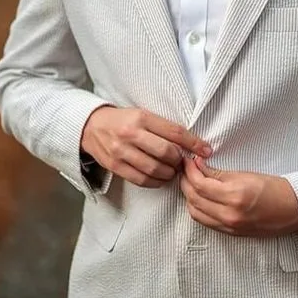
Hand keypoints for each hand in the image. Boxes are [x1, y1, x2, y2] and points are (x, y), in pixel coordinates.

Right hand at [79, 105, 209, 188]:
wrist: (91, 126)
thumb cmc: (123, 121)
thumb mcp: (143, 115)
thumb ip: (163, 129)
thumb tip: (191, 145)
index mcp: (141, 117)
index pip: (175, 132)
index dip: (194, 143)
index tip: (206, 150)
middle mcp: (131, 134)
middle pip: (166, 152)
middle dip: (179, 161)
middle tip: (182, 162)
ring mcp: (121, 151)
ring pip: (155, 168)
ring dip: (169, 173)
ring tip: (172, 171)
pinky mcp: (114, 166)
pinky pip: (141, 179)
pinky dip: (155, 182)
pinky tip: (160, 178)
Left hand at [180, 156, 297, 237]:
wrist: (296, 210)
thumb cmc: (277, 189)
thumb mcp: (248, 175)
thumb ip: (220, 174)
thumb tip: (199, 167)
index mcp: (235, 196)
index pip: (200, 184)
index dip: (190, 170)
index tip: (188, 161)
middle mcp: (229, 214)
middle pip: (193, 199)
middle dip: (185, 182)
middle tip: (186, 169)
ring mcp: (230, 226)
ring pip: (195, 213)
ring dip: (189, 197)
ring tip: (192, 183)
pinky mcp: (231, 233)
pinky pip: (205, 222)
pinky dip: (198, 209)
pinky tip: (201, 198)